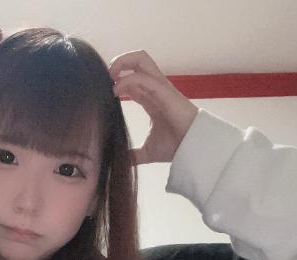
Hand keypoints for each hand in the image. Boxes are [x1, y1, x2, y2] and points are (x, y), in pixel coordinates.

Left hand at [108, 50, 198, 164]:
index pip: (132, 77)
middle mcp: (155, 88)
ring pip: (141, 59)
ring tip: (110, 77)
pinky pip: (142, 77)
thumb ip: (134, 155)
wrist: (193, 148)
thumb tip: (121, 162)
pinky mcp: (164, 91)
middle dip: (119, 62)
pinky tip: (116, 91)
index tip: (104, 91)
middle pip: (137, 60)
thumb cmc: (176, 146)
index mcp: (151, 98)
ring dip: (122, 63)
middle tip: (106, 78)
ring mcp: (160, 87)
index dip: (117, 79)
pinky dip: (126, 80)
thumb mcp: (148, 152)